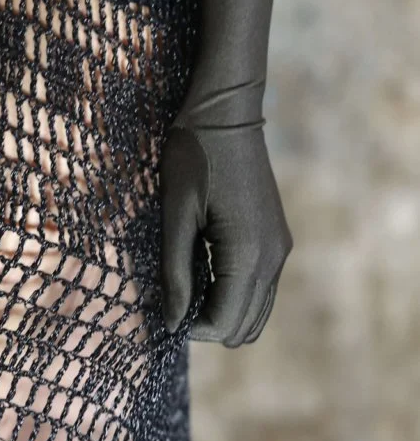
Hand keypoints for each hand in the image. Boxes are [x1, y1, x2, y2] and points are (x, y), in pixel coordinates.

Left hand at [158, 117, 292, 345]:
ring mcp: (280, 248)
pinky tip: (204, 267)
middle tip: (173, 295)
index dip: (190, 326)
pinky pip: (261, 287)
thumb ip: (175, 270)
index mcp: (248, 253)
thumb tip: (172, 323)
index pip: (224, 323)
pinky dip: (234, 292)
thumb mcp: (176, 212)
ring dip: (222, 309)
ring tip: (187, 283)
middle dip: (206, 323)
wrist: (226, 113)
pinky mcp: (277, 237)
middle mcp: (273, 257)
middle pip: (244, 327)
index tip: (162, 306)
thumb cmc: (193, 156)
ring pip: (256, 311)